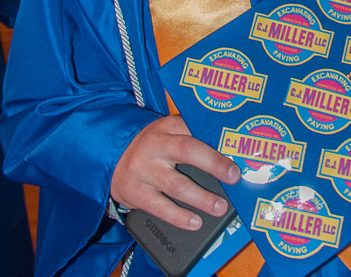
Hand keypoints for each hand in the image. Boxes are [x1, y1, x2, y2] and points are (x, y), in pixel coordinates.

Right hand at [110, 115, 240, 230]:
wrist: (113, 157)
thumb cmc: (153, 145)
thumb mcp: (169, 132)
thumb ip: (192, 135)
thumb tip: (228, 149)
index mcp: (168, 127)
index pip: (194, 129)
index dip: (216, 141)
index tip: (236, 152)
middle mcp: (156, 146)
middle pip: (187, 151)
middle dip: (213, 164)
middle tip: (233, 177)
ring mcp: (144, 170)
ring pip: (176, 185)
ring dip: (201, 198)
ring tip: (220, 207)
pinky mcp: (137, 193)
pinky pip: (160, 207)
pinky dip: (180, 217)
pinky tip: (195, 222)